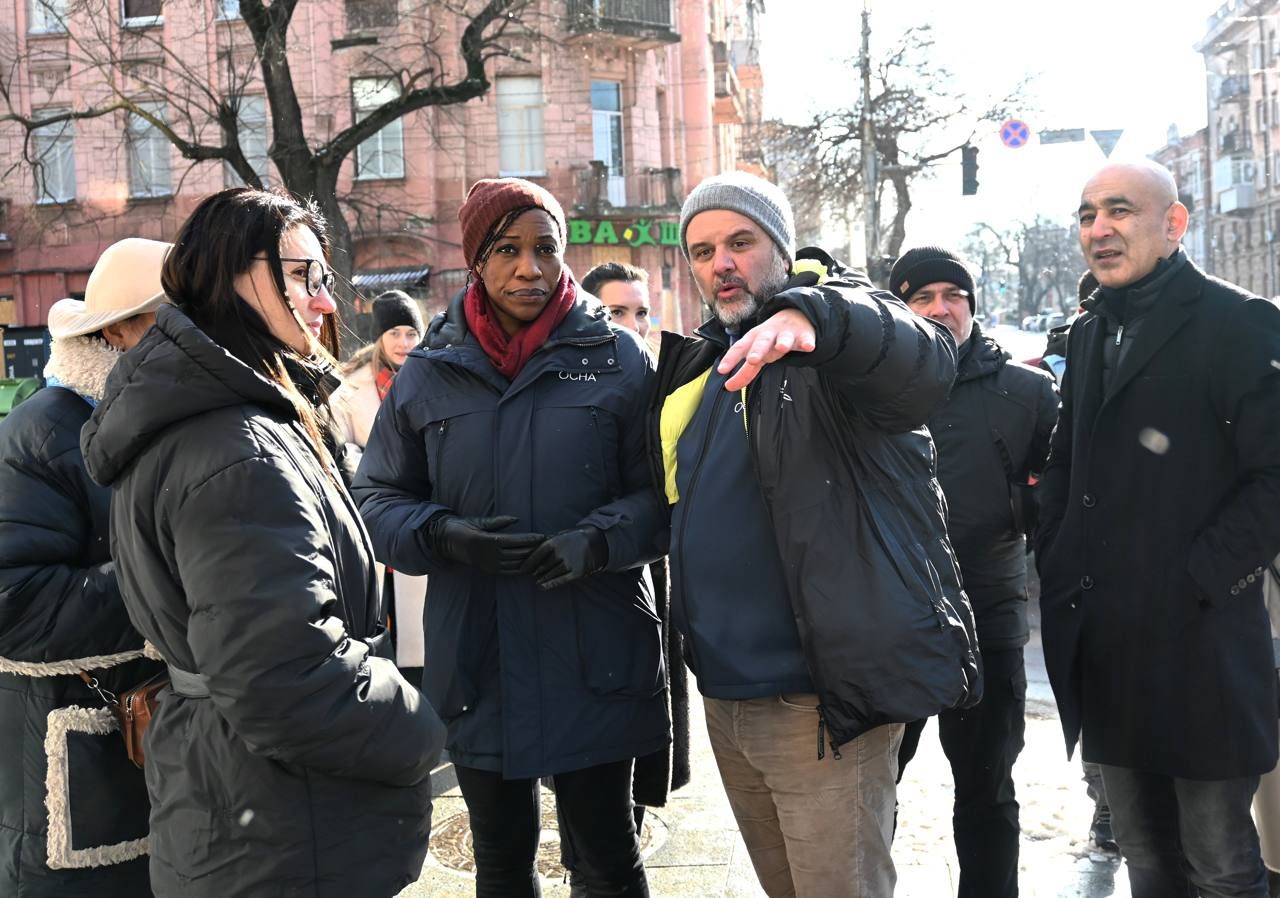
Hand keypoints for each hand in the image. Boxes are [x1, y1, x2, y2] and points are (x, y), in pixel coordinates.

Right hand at [426, 514, 543, 574]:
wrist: (445, 541)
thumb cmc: (462, 526)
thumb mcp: (479, 521)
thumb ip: (498, 522)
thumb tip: (516, 519)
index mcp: (487, 540)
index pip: (514, 541)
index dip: (529, 539)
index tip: (542, 536)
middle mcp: (489, 555)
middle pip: (517, 554)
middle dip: (534, 550)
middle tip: (549, 545)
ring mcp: (488, 565)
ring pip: (515, 564)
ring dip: (529, 561)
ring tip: (543, 556)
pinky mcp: (488, 571)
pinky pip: (508, 571)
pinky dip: (520, 569)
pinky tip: (530, 566)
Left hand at [520, 528, 608, 589]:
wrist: (594, 543)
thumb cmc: (573, 540)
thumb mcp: (559, 536)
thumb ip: (546, 543)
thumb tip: (530, 550)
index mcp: (553, 542)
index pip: (535, 555)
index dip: (527, 563)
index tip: (521, 569)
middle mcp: (559, 553)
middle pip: (541, 566)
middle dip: (535, 571)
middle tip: (531, 574)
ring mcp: (567, 564)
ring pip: (549, 574)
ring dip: (542, 578)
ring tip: (537, 580)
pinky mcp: (575, 573)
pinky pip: (559, 581)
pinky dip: (549, 585)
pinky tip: (541, 587)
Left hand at [718, 309, 815, 390]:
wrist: (794, 316)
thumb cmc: (771, 340)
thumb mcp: (756, 353)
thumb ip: (744, 371)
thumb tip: (728, 387)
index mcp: (753, 340)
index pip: (740, 348)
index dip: (730, 358)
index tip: (722, 370)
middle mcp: (768, 335)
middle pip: (761, 342)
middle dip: (757, 350)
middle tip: (752, 359)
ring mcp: (786, 334)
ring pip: (784, 338)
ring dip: (782, 343)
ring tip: (781, 348)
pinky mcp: (803, 335)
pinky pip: (806, 338)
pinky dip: (807, 342)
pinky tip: (808, 347)